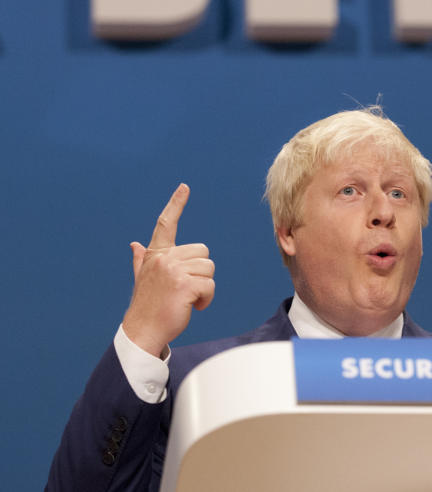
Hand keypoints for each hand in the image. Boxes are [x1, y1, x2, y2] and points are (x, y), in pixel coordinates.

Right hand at [121, 184, 215, 357]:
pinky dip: (206, 299)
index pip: (166, 224)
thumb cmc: (147, 305)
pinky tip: (192, 307)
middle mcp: (164, 259)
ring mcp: (173, 271)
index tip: (184, 187)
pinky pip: (210, 286)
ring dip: (205, 288)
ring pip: (209, 269)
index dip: (176, 204)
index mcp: (155, 255)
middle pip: (204, 253)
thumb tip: (135, 244)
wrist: (142, 331)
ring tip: (187, 299)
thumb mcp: (142, 279)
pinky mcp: (184, 285)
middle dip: (201, 272)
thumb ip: (141, 260)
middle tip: (185, 289)